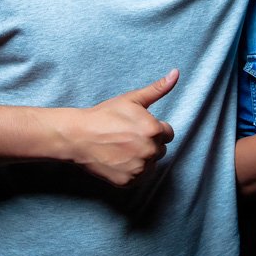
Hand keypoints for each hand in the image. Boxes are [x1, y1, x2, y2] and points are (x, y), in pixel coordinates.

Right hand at [69, 70, 177, 186]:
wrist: (79, 136)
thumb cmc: (105, 115)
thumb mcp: (132, 99)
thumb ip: (158, 89)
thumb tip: (176, 73)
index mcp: (154, 130)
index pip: (167, 134)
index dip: (153, 128)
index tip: (137, 127)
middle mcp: (150, 151)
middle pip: (160, 149)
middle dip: (148, 143)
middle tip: (127, 137)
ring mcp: (140, 168)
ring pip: (150, 163)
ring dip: (142, 157)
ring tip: (122, 148)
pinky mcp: (129, 182)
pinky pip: (139, 177)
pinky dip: (132, 170)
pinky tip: (119, 159)